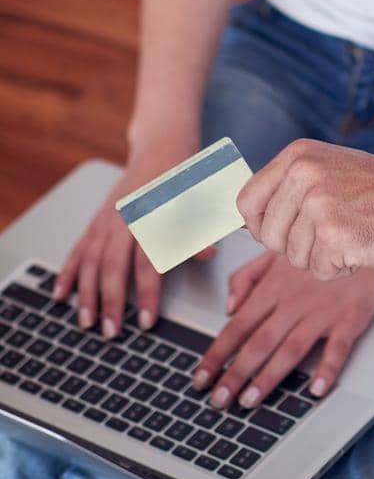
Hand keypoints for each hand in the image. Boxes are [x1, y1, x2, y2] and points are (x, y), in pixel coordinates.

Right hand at [55, 140, 214, 336]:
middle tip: (111, 332)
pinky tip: (60, 294)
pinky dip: (68, 272)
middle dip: (111, 301)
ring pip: (92, 260)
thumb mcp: (201, 202)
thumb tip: (208, 255)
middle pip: (114, 265)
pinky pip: (79, 248)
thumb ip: (201, 230)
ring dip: (86, 293)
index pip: (148, 262)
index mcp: (153, 215)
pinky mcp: (97, 219)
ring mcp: (108, 218)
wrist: (163, 146)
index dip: (147, 293)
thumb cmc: (186, 180)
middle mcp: (127, 218)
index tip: (146, 321)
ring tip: (85, 322)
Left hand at [191, 250, 373, 408]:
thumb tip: (229, 306)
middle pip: (259, 342)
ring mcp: (323, 310)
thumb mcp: (278, 250)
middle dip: (234, 374)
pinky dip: (328, 369)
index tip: (200, 377)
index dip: (217, 353)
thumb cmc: (322, 243)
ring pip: (291, 348)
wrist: (366, 230)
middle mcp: (294, 301)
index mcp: (274, 287)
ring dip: (269, 377)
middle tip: (218, 400)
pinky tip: (316, 390)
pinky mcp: (351, 316)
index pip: (238, 325)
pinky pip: (338, 347)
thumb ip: (248, 276)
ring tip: (250, 401)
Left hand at [238, 139, 373, 278]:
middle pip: (269, 236)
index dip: (261, 225)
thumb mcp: (328, 170)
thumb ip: (288, 188)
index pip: (247, 201)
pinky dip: (341, 269)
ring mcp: (318, 205)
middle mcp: (303, 174)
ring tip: (353, 233)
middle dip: (296, 246)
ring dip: (322, 257)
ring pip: (293, 257)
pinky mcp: (335, 236)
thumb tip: (247, 220)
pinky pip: (319, 271)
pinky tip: (363, 246)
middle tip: (333, 231)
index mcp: (298, 156)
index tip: (282, 230)